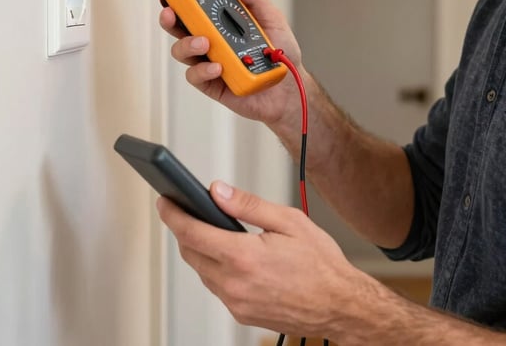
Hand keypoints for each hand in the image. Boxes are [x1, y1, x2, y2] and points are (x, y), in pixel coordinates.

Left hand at [157, 181, 361, 335]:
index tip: (165, 201)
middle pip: (191, 253)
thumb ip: (248, 205)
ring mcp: (236, 304)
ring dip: (199, 249)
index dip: (173, 214)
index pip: (192, 233)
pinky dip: (214, 268)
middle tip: (185, 209)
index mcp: (244, 257)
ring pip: (201, 271)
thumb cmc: (321, 264)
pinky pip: (216, 287)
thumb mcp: (288, 220)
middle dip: (184, 229)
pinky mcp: (241, 315)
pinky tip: (227, 254)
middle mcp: (235, 285)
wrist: (340, 305)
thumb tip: (218, 191)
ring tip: (208, 229)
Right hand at [159, 0, 304, 128]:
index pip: (195, 8)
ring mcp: (209, 62)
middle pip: (180, 28)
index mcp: (222, 23)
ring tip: (205, 42)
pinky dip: (203, 70)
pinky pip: (195, 75)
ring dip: (188, 44)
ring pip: (182, 51)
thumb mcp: (272, 19)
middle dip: (170, 18)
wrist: (290, 88)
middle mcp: (211, 41)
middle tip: (171, 12)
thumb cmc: (282, 54)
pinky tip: (218, 67)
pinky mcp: (211, 84)